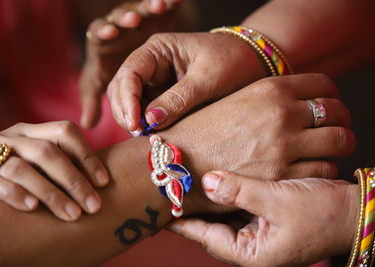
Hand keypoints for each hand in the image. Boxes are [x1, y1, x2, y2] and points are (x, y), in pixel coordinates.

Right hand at [0, 121, 108, 220]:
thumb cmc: (20, 173)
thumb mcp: (40, 162)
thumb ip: (64, 164)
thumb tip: (103, 183)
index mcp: (33, 131)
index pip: (65, 132)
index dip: (87, 156)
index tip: (104, 182)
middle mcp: (13, 137)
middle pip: (48, 152)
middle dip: (74, 181)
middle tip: (94, 206)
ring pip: (22, 169)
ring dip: (51, 194)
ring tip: (73, 214)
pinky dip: (15, 194)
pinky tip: (33, 208)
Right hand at [108, 31, 264, 132]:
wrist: (253, 63)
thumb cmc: (233, 61)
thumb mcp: (207, 79)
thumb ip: (179, 99)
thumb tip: (150, 121)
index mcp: (158, 49)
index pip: (129, 72)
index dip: (127, 99)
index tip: (135, 124)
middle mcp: (151, 64)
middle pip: (122, 88)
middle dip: (125, 111)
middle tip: (138, 135)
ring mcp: (155, 82)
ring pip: (130, 102)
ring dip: (133, 120)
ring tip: (146, 138)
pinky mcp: (163, 97)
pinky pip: (146, 112)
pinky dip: (146, 124)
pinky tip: (153, 136)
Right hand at [161, 74, 353, 183]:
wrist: (172, 162)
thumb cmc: (197, 132)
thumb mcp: (232, 100)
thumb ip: (266, 99)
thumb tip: (294, 104)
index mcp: (268, 89)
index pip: (324, 84)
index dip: (330, 95)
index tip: (326, 107)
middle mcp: (281, 114)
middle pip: (338, 112)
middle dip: (340, 122)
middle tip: (331, 131)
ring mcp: (284, 146)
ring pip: (339, 142)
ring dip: (336, 148)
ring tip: (324, 153)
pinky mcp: (281, 177)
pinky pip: (324, 171)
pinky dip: (323, 171)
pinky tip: (309, 171)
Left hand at [169, 170, 357, 265]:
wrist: (355, 212)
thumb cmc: (324, 213)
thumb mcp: (280, 201)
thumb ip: (241, 191)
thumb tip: (207, 182)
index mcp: (252, 253)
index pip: (206, 237)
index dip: (181, 222)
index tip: (159, 207)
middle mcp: (252, 246)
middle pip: (211, 228)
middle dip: (191, 210)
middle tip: (169, 190)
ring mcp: (258, 232)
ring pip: (223, 216)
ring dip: (208, 201)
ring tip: (186, 183)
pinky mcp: (265, 218)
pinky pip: (239, 208)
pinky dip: (227, 194)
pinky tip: (217, 180)